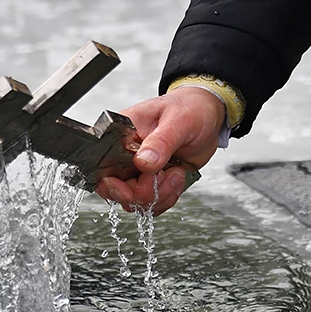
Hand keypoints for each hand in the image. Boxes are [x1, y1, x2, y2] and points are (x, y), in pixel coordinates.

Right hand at [96, 86, 224, 215]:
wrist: (208, 116)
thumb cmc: (190, 108)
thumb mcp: (179, 120)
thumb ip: (160, 142)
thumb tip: (143, 162)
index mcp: (122, 134)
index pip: (102, 165)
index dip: (112, 185)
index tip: (130, 191)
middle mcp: (125, 155)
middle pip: (117, 190)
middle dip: (144, 192)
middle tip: (164, 175)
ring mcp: (138, 170)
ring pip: (135, 201)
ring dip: (159, 195)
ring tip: (176, 173)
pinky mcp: (152, 181)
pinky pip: (151, 203)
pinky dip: (166, 198)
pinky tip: (177, 178)